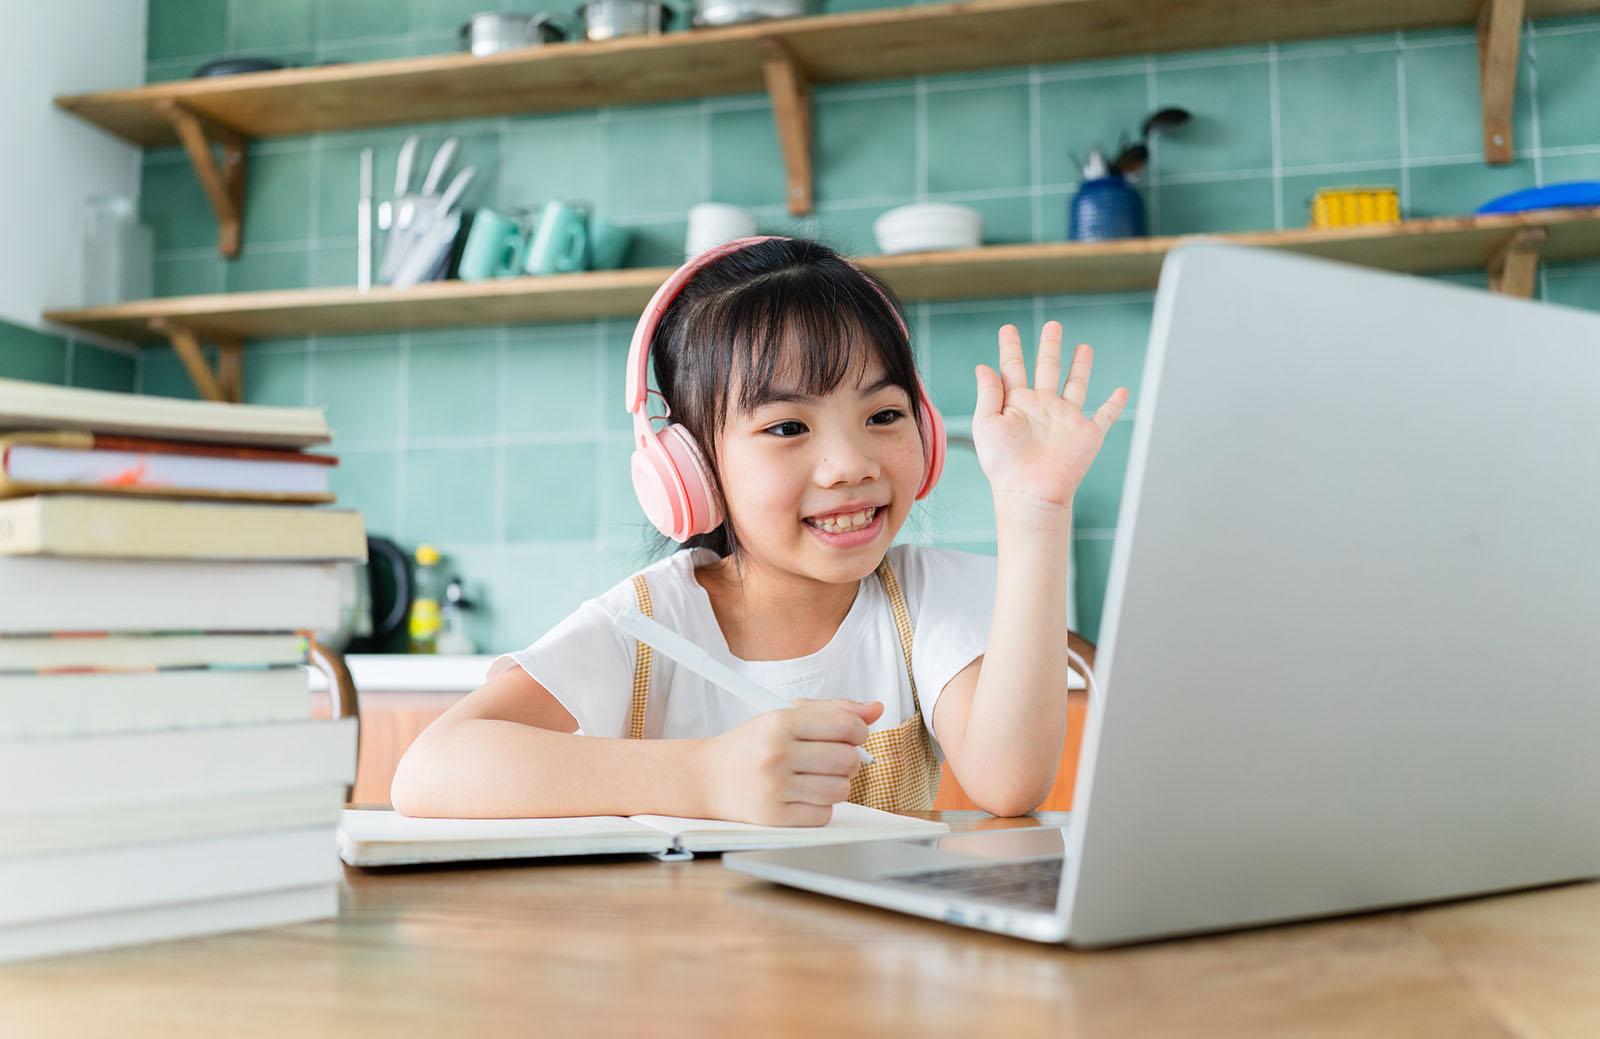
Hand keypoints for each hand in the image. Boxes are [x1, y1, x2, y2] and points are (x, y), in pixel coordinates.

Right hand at [696, 699, 883, 825]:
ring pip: (841, 790)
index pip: (845, 725)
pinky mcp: (774, 817)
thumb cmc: (751, 745)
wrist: (706, 778)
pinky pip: (824, 814)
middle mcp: (776, 754)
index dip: (859, 730)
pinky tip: (802, 795)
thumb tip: (875, 709)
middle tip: (831, 758)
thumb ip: (832, 710)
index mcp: (779, 722)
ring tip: (815, 777)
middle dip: (848, 759)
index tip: (853, 734)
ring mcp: (775, 788)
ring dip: (836, 785)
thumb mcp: (785, 716)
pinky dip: (820, 807)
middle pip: (847, 759)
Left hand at [972, 321, 1127, 515]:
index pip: (1012, 368)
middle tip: (1053, 325)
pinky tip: (1122, 391)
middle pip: (1047, 368)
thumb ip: (988, 393)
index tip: (1007, 328)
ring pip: (1076, 385)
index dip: (1010, 347)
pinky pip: (1105, 415)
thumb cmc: (1004, 463)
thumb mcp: (987, 423)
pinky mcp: (1087, 433)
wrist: (1030, 491)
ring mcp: (1066, 419)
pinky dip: (1115, 404)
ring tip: (1084, 347)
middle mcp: (1042, 407)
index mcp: (1017, 403)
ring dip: (1081, 366)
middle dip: (1050, 346)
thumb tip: (983, 366)